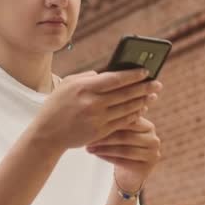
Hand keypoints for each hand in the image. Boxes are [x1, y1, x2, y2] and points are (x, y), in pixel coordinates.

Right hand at [30, 69, 161, 151]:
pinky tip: (140, 110)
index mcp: (84, 87)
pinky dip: (133, 115)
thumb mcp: (67, 84)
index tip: (146, 71)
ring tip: (152, 96)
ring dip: (142, 102)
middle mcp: (92, 103)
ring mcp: (97, 119)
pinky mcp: (100, 132)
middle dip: (144, 88)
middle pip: (125, 94)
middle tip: (157, 84)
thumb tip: (107, 73)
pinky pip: (122, 122)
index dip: (133, 75)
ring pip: (126, 108)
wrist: (47, 134)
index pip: (115, 78)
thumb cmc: (56, 105)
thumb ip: (87, 77)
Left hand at [85, 116, 161, 191]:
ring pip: (124, 150)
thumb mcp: (121, 132)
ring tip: (88, 147)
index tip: (91, 121)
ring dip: (104, 148)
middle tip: (88, 136)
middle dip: (105, 136)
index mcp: (148, 126)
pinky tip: (96, 154)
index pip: (129, 121)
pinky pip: (124, 162)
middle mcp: (154, 140)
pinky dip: (107, 157)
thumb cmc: (121, 146)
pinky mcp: (146, 168)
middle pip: (126, 136)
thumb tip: (95, 108)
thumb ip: (116, 120)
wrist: (129, 173)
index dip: (110, 121)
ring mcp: (152, 155)